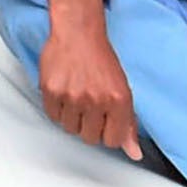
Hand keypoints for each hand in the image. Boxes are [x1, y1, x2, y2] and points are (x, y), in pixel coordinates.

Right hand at [38, 14, 141, 161]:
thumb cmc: (101, 58)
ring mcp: (72, 96)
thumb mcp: (122, 89)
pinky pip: (53, 116)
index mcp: (119, 99)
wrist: (78, 33)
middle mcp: (96, 99)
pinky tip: (65, 91)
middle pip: (90, 138)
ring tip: (77, 95)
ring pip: (70, 129)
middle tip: (90, 105)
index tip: (105, 121)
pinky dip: (58, 108)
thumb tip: (134, 154)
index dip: (108, 132)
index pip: (113, 140)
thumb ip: (128, 124)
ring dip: (73, 117)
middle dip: (90, 125)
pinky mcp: (52, 91)